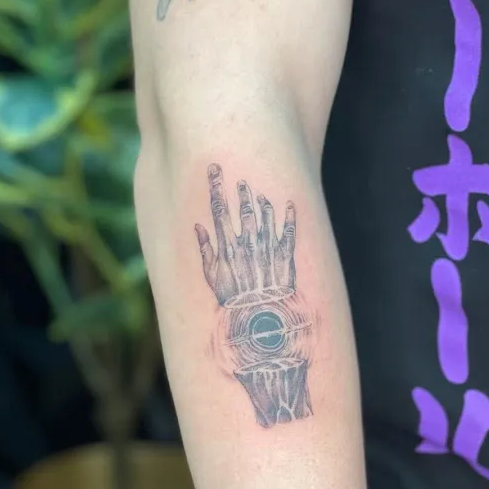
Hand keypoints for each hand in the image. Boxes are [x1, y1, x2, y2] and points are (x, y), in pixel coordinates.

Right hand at [195, 163, 296, 306]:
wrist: (259, 319)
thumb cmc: (232, 300)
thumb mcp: (211, 277)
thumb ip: (205, 250)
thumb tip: (198, 227)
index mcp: (227, 247)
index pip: (219, 210)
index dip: (216, 186)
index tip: (214, 169)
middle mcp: (247, 243)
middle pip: (244, 208)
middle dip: (241, 190)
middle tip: (241, 179)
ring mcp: (268, 248)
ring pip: (266, 215)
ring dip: (263, 200)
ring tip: (259, 193)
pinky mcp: (285, 256)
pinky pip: (290, 231)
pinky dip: (290, 215)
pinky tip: (289, 204)